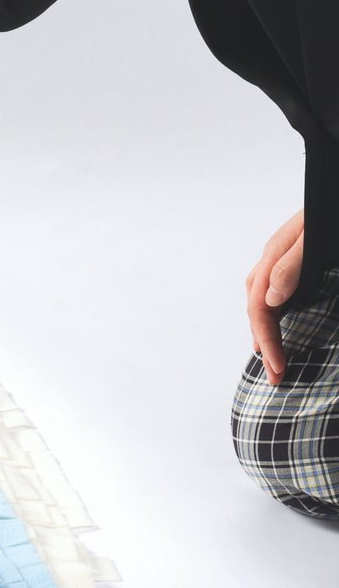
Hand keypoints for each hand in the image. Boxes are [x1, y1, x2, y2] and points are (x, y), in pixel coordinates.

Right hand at [245, 208, 304, 385]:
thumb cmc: (331, 209)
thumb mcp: (315, 237)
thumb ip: (292, 265)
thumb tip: (270, 299)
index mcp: (273, 255)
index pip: (260, 307)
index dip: (268, 340)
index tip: (279, 367)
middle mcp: (272, 259)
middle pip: (256, 309)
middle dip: (264, 346)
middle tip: (275, 378)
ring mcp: (281, 259)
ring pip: (262, 302)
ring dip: (264, 333)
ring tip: (270, 359)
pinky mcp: (296, 260)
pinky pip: (275, 294)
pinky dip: (273, 316)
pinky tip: (278, 324)